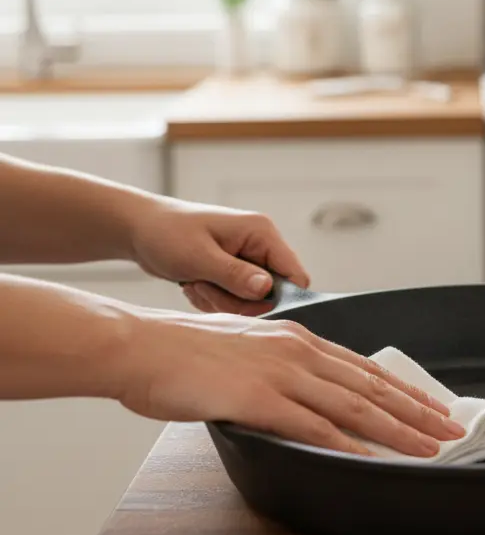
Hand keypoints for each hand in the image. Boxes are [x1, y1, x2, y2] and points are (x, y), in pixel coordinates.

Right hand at [112, 309, 465, 455]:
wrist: (141, 344)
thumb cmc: (186, 351)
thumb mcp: (247, 348)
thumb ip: (280, 368)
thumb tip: (302, 390)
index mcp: (299, 338)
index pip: (366, 367)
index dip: (405, 389)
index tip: (433, 405)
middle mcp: (300, 351)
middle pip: (373, 386)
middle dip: (418, 411)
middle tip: (452, 429)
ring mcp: (283, 373)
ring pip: (356, 405)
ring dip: (399, 430)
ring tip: (429, 447)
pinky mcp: (260, 397)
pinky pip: (314, 425)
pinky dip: (349, 444)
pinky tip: (372, 457)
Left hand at [129, 197, 308, 314]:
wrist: (139, 230)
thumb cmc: (167, 234)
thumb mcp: (199, 257)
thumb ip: (235, 275)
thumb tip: (268, 291)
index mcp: (261, 233)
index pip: (294, 274)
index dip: (279, 297)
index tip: (244, 304)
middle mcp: (259, 245)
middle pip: (270, 293)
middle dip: (236, 299)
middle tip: (204, 287)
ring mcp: (246, 259)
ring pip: (249, 300)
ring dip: (219, 300)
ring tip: (194, 281)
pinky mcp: (233, 272)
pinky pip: (233, 300)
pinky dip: (212, 299)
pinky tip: (193, 283)